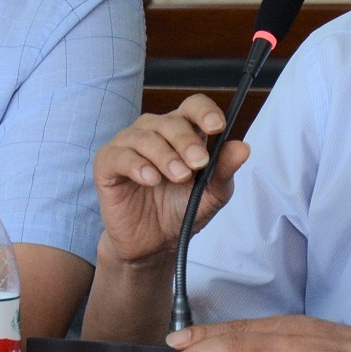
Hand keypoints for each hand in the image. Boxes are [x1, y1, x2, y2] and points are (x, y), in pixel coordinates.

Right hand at [93, 94, 250, 264]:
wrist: (154, 244)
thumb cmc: (181, 210)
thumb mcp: (212, 194)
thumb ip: (224, 170)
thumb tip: (243, 148)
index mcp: (182, 132)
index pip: (193, 107)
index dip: (205, 112)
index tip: (217, 127)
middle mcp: (154, 132)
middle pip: (171, 121)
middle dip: (187, 142)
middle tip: (199, 164)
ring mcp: (129, 145)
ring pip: (145, 136)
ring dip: (165, 156)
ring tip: (178, 177)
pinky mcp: (107, 164)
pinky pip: (119, 155)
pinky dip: (137, 165)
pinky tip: (150, 179)